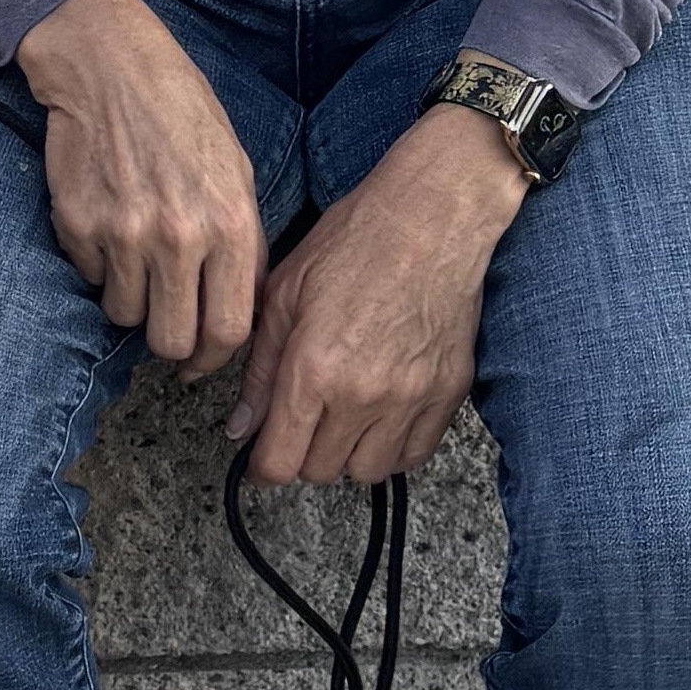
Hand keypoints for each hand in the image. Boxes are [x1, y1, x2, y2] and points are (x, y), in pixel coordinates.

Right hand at [19, 0, 264, 374]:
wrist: (111, 68)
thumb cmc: (182, 115)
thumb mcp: (235, 171)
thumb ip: (241, 243)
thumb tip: (236, 308)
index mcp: (230, 223)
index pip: (230, 329)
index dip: (215, 359)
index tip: (203, 360)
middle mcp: (179, 236)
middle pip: (173, 340)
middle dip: (170, 345)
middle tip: (166, 326)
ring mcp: (125, 234)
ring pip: (125, 317)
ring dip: (131, 302)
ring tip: (136, 260)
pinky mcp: (79, 226)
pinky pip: (90, 278)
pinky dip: (98, 266)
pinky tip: (108, 223)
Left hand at [229, 104, 525, 489]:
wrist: (432, 217)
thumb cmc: (353, 242)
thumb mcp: (283, 295)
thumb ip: (259, 370)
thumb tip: (241, 427)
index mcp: (313, 370)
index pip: (279, 463)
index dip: (261, 467)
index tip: (260, 456)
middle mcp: (363, 395)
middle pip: (320, 471)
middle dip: (301, 453)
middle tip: (301, 421)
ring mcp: (411, 398)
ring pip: (367, 472)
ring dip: (347, 455)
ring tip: (342, 419)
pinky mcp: (448, 392)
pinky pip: (414, 455)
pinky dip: (392, 448)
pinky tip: (380, 417)